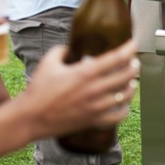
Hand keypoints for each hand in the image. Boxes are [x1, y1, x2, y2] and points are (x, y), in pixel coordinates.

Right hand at [19, 40, 139, 139]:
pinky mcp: (93, 121)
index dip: (130, 48)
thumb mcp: (48, 62)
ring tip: (132, 80)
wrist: (30, 118)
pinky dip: (124, 108)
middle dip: (134, 66)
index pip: (117, 57)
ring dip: (132, 85)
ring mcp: (96, 107)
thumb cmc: (38, 90)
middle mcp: (94, 90)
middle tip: (134, 61)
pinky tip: (123, 103)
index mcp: (85, 73)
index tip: (134, 43)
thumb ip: (62, 50)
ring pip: (126, 95)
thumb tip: (71, 47)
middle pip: (126, 75)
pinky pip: (118, 116)